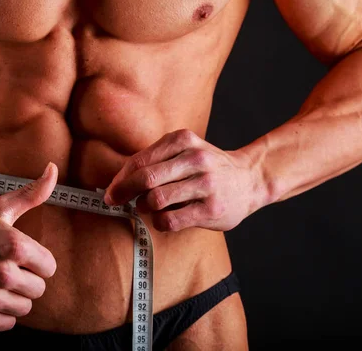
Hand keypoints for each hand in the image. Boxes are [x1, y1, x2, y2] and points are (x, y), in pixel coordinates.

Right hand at [0, 163, 57, 330]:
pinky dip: (0, 314)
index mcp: (16, 246)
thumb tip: (53, 169)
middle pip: (39, 289)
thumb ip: (33, 193)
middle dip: (26, 280)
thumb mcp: (0, 208)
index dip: (38, 263)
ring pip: (24, 308)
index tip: (21, 258)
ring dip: (14, 298)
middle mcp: (4, 273)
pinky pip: (7, 324)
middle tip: (5, 270)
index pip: (50, 268)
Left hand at [104, 129, 265, 231]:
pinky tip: (164, 218)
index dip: (121, 178)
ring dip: (144, 207)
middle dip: (124, 192)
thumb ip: (155, 161)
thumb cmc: (209, 168)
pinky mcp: (210, 209)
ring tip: (147, 207)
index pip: (140, 160)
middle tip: (115, 201)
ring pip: (156, 200)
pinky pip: (170, 220)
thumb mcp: (186, 150)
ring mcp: (205, 184)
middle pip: (145, 179)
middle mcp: (196, 159)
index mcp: (184, 140)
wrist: (250, 179)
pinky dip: (159, 222)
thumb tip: (118, 182)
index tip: (111, 190)